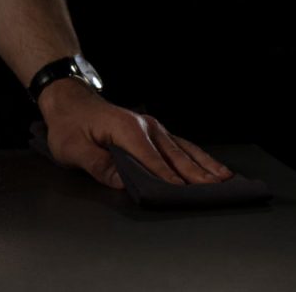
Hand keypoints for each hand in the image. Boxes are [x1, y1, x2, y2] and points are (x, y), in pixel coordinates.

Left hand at [38, 78, 232, 188]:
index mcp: (127, 129)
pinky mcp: (154, 132)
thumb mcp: (72, 148)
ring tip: (226, 180)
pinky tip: (214, 168)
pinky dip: (199, 158)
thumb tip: (123, 182)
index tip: (184, 194)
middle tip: (217, 192)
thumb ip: (97, 164)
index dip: (167, 178)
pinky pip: (180, 146)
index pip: (151, 160)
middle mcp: (146, 126)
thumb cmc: (69, 125)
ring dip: (205, 166)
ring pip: (183, 150)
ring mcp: (152, 128)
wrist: (69, 101)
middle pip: (174, 155)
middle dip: (196, 175)